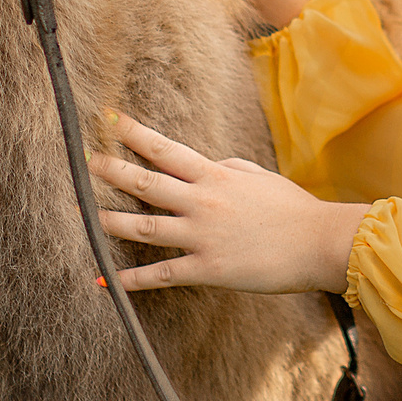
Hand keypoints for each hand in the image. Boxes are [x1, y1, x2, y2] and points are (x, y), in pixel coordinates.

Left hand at [88, 110, 365, 294]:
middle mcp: (202, 202)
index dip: (133, 133)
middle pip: (144, 183)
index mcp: (215, 176)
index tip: (108, 119)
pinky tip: (106, 282)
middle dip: (109, 170)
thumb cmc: (293, 209)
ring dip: (109, 221)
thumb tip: (210, 165)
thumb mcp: (259, 177)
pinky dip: (131, 280)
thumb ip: (228, 169)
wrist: (319, 243)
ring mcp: (202, 236)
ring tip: (84, 215)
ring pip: (143, 228)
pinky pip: (161, 275)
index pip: (165, 149)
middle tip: (83, 162)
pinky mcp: (207, 268)